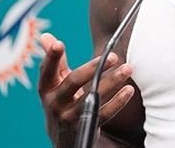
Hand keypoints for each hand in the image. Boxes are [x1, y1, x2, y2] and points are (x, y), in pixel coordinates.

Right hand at [37, 33, 135, 147]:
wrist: (63, 138)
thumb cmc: (61, 101)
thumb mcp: (54, 85)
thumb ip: (55, 62)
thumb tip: (46, 36)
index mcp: (46, 89)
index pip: (46, 71)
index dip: (51, 57)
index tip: (59, 44)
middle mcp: (55, 103)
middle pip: (73, 82)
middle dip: (92, 68)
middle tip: (113, 56)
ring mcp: (69, 117)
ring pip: (92, 97)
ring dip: (112, 82)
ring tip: (128, 69)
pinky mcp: (86, 126)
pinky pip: (104, 113)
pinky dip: (118, 102)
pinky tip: (128, 90)